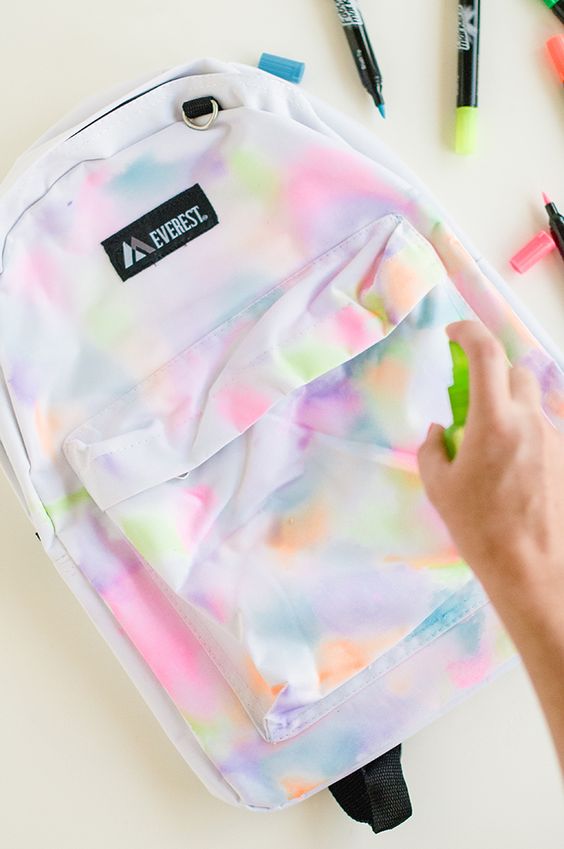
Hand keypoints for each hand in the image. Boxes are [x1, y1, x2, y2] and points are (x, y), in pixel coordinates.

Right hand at [417, 320, 563, 607]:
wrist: (534, 569)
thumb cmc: (479, 529)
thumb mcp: (439, 487)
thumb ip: (433, 448)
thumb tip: (439, 430)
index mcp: (494, 420)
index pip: (486, 352)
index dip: (468, 332)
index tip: (452, 334)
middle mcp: (530, 420)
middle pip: (516, 371)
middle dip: (491, 374)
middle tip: (470, 400)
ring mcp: (554, 438)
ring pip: (532, 402)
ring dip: (509, 408)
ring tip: (490, 448)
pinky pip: (542, 430)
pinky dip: (524, 434)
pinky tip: (512, 471)